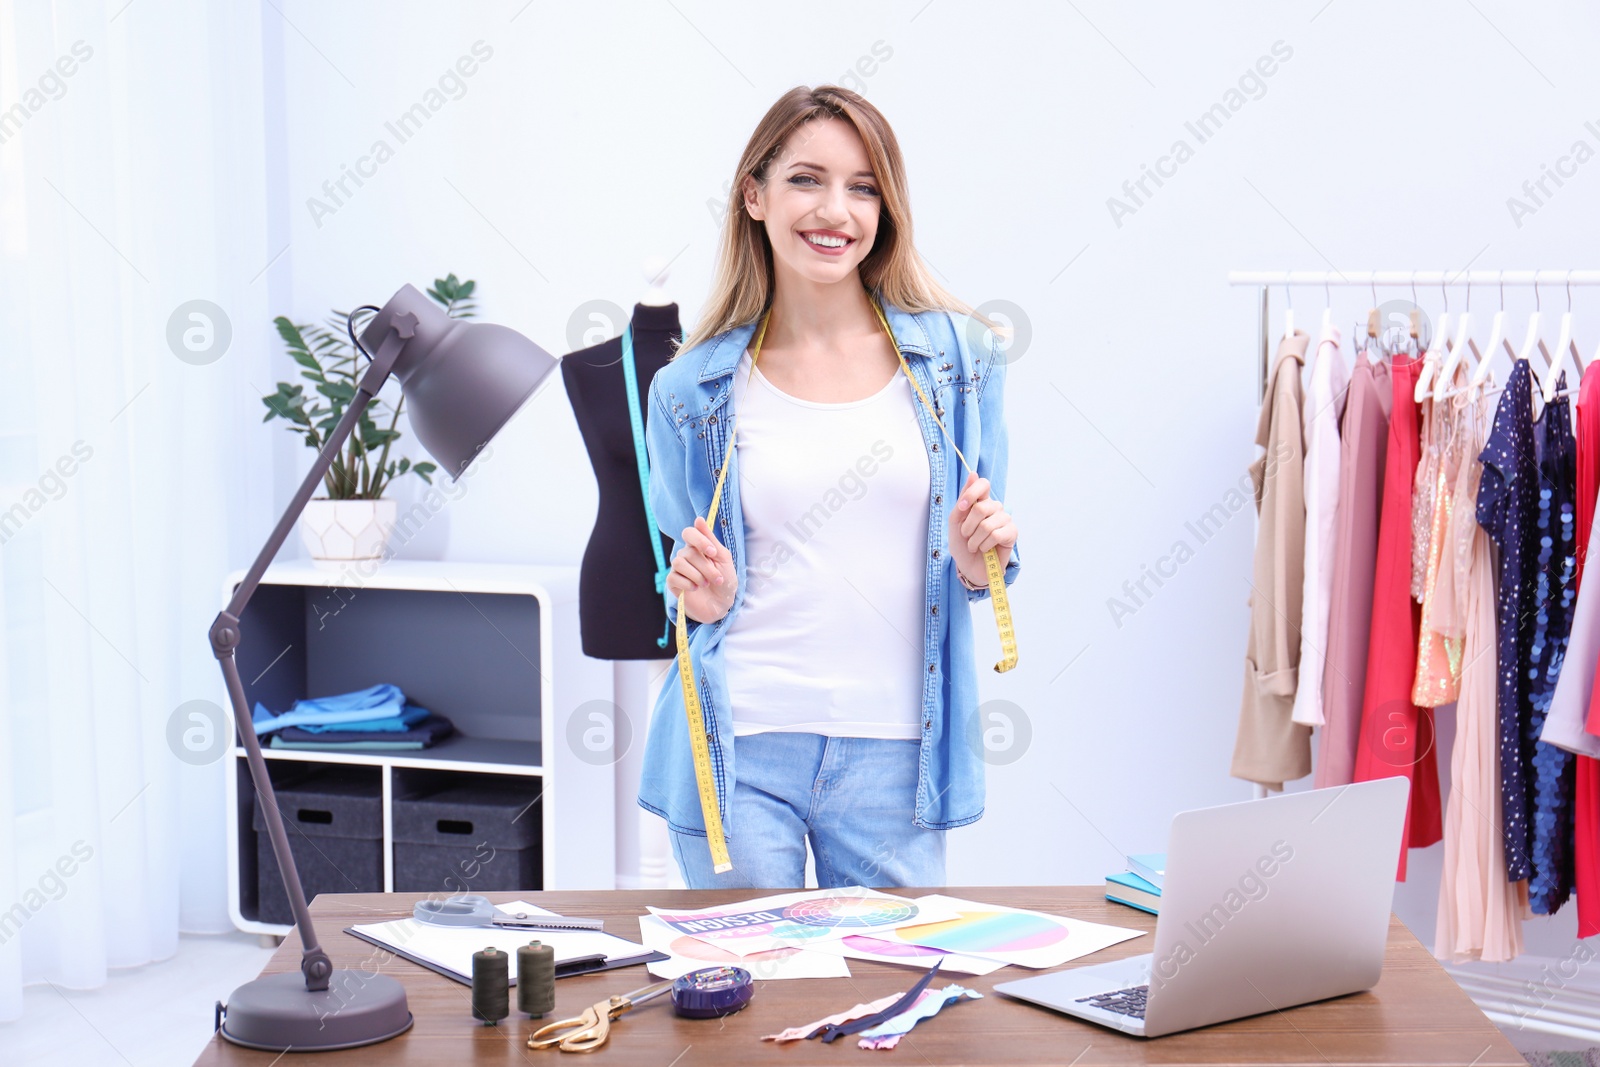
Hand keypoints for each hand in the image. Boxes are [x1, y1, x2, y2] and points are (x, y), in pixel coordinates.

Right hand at [666, 516, 737, 623]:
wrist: (721, 604)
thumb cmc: (725, 580)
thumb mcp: (723, 559)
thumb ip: (711, 540)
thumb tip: (698, 519)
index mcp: (698, 546)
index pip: (689, 533)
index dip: (699, 540)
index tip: (712, 552)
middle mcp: (686, 555)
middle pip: (689, 552)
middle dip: (706, 567)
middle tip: (717, 579)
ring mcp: (678, 569)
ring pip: (679, 563)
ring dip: (697, 575)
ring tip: (706, 584)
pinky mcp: (673, 582)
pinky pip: (674, 577)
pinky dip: (687, 583)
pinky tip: (695, 589)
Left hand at [947, 471, 1015, 587]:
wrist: (968, 566)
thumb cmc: (962, 544)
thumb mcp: (955, 522)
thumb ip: (963, 500)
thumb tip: (974, 473)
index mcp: (981, 501)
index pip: (983, 484)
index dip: (971, 493)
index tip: (961, 508)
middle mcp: (995, 507)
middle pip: (981, 507)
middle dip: (967, 526)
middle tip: (966, 536)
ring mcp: (1005, 519)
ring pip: (987, 525)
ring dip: (975, 540)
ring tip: (975, 545)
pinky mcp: (1012, 532)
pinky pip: (996, 534)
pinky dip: (985, 545)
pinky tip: (986, 549)